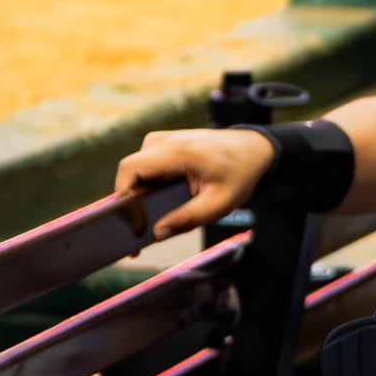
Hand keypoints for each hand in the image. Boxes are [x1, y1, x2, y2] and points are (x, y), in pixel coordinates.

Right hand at [114, 128, 276, 239]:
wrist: (252, 148)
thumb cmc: (240, 174)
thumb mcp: (222, 202)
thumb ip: (190, 218)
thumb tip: (158, 233)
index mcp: (177, 151)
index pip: (130, 169)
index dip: (123, 197)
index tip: (130, 223)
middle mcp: (163, 141)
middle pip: (130, 174)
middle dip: (131, 203)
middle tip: (139, 231)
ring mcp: (160, 141)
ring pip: (136, 173)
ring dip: (142, 196)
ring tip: (154, 220)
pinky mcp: (162, 146)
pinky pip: (145, 169)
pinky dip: (149, 187)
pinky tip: (162, 204)